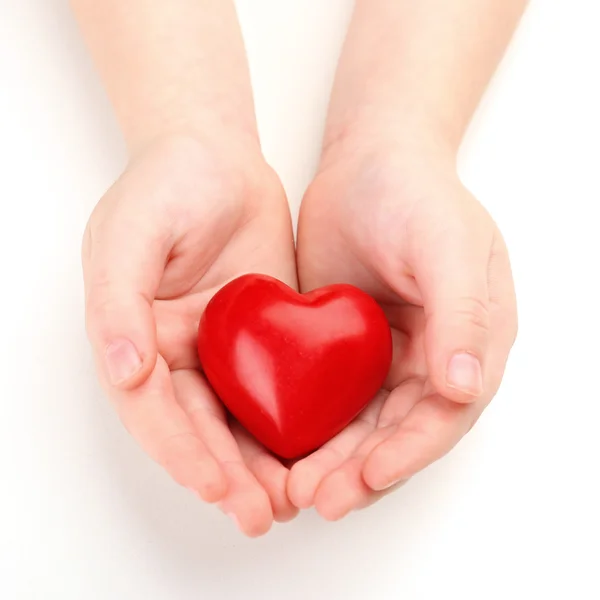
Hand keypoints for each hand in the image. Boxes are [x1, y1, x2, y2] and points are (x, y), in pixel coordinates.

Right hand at [83, 134, 298, 535]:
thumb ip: (118, 301)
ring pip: (237, 420)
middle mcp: (175, 352)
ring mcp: (219, 348)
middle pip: (198, 428)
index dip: (182, 452)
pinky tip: (310, 451)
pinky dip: (287, 424)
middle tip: (261, 514)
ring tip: (289, 502)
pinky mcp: (259, 337)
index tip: (216, 487)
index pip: (154, 411)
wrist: (217, 156)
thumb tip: (124, 372)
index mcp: (135, 337)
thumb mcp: (130, 232)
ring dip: (259, 464)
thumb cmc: (167, 183)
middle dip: (226, 475)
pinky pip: (271, 388)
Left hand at [289, 138, 517, 519]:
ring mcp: (387, 355)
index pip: (444, 414)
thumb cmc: (415, 193)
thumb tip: (465, 385)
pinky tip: (283, 446)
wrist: (368, 160)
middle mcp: (432, 357)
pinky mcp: (347, 346)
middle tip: (318, 499)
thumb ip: (463, 312)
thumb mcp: (446, 243)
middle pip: (399, 432)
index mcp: (471, 340)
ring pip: (362, 424)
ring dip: (333, 459)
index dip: (409, 452)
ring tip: (295, 488)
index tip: (367, 478)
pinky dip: (311, 426)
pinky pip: (330, 397)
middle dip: (361, 470)